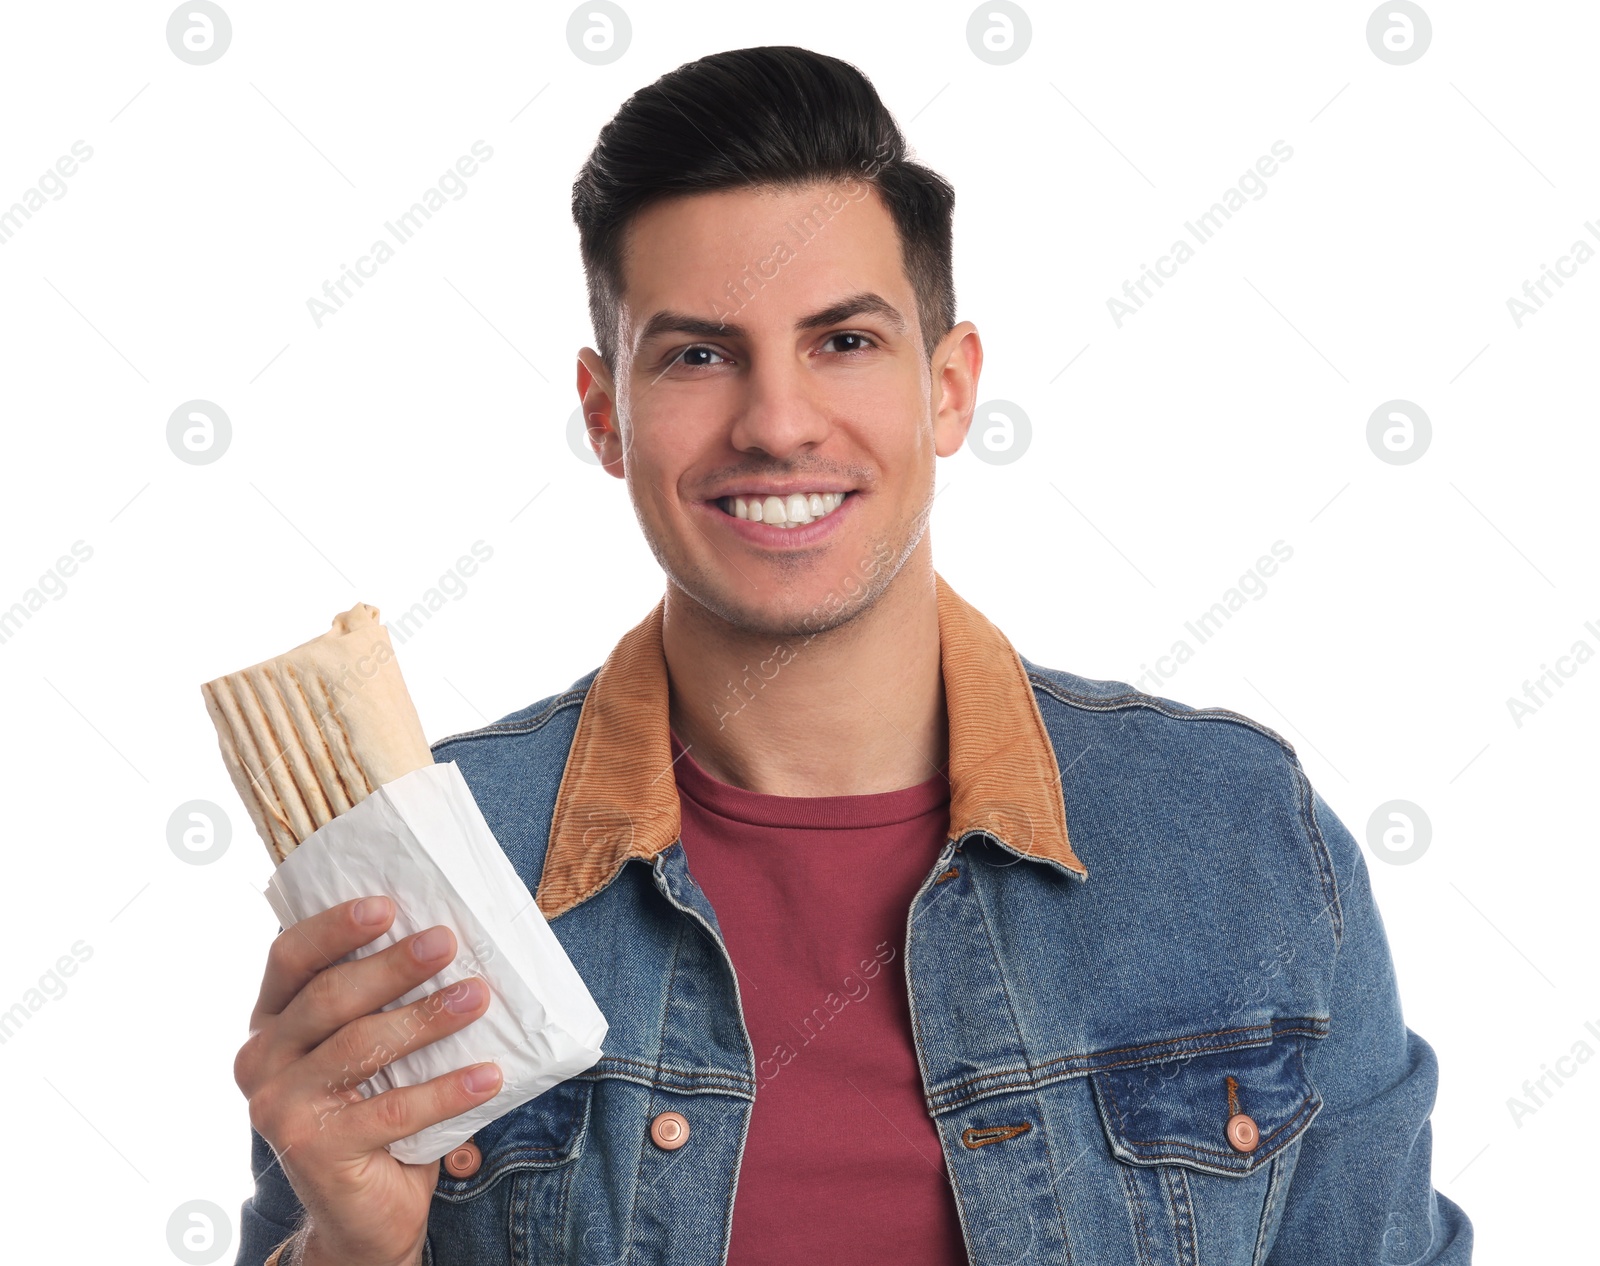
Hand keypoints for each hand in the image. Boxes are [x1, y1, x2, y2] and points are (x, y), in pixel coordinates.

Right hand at [234, 896, 502, 1265]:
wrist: (362, 1215)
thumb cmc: (373, 1113)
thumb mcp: (368, 1053)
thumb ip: (380, 1005)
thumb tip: (449, 944)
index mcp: (271, 1023)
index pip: (290, 958)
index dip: (335, 927)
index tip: (387, 905)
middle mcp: (262, 1060)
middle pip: (330, 996)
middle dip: (394, 965)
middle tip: (448, 942)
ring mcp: (280, 1107)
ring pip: (361, 1046)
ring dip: (427, 1017)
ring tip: (478, 997)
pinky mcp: (314, 1149)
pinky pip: (394, 1109)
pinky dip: (448, 1090)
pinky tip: (488, 1075)